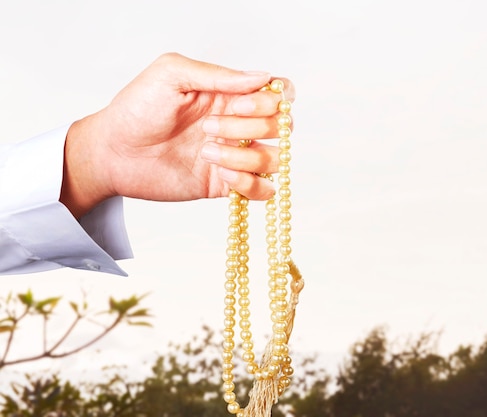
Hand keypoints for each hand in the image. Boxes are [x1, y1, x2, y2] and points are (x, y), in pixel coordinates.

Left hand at [60, 53, 294, 217]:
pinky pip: (262, 190)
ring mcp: (234, 155)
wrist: (112, 153)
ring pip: (273, 159)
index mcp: (230, 94)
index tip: (238, 104)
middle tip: (208, 127)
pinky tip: (221, 175)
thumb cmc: (136, 108)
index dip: (271, 101)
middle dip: (249, 127)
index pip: (279, 94)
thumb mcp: (172, 74)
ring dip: (244, 157)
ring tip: (206, 153)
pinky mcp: (226, 184)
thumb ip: (219, 74)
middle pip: (280, 127)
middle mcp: (238, 124)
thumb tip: (264, 78)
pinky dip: (249, 184)